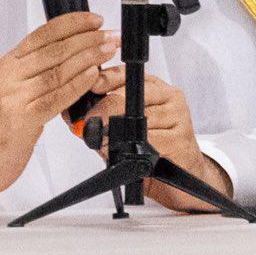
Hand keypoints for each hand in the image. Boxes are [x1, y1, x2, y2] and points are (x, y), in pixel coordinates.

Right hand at [0, 13, 111, 197]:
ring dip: (88, 58)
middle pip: (54, 49)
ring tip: (108, 51)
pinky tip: (93, 76)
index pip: (43, 34)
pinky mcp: (23, 119)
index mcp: (7, 65)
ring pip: (58, 70)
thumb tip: (65, 58)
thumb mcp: (7, 90)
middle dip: (88, 39)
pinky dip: (78, 84)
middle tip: (110, 35)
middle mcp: (10, 76)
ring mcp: (15, 96)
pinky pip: (56, 97)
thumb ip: (31, 73)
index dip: (72, 24)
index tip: (94, 20)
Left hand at [82, 64, 232, 212]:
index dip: (108, 78)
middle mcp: (170, 98)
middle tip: (89, 122)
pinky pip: (152, 141)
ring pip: (142, 118)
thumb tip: (71, 116)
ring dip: (117, 132)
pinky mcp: (182, 141)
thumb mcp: (126, 130)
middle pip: (134, 95)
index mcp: (157, 89)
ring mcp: (179, 118)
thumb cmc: (154, 151)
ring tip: (103, 141)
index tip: (91, 86)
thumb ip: (103, 120)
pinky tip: (123, 153)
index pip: (131, 75)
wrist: (184, 180)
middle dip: (106, 107)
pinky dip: (134, 147)